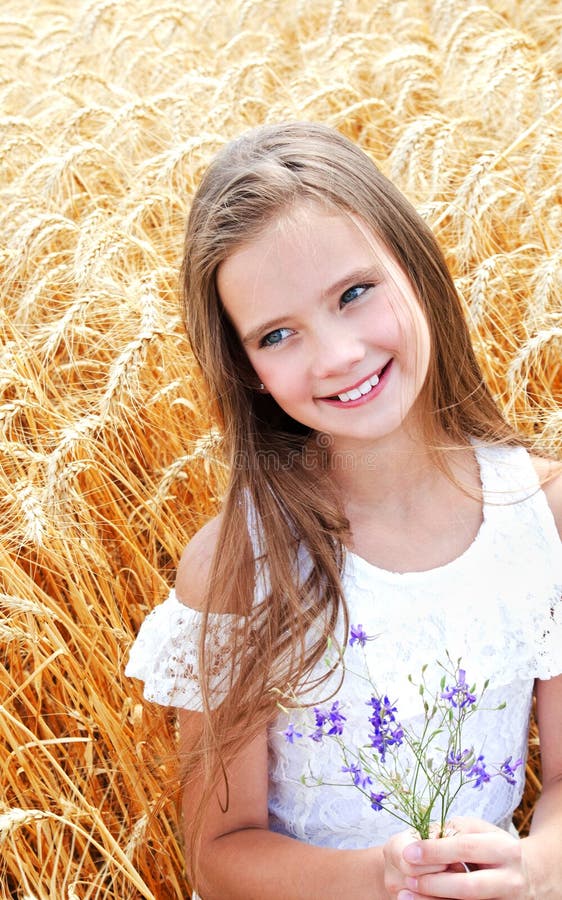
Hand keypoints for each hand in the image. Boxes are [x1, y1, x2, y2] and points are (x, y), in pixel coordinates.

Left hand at [391, 817, 530, 898]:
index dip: (435, 851)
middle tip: (408, 878)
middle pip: (468, 886)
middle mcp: (510, 879)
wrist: (531, 874)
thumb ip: (452, 831)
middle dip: (434, 884)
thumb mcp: (479, 830)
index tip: (409, 852)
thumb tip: (419, 840)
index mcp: (505, 849)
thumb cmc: (494, 847)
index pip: (466, 848)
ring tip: (407, 894)